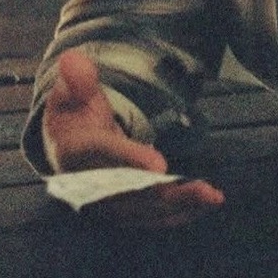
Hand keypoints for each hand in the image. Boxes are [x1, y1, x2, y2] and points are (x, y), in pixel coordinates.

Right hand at [44, 49, 223, 226]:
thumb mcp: (71, 93)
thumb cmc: (73, 115)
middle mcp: (90, 185)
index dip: (131, 159)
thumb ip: (76, 80)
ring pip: (144, 209)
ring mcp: (106, 203)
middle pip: (130, 192)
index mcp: (76, 151)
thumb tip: (73, 60)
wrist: (65, 146)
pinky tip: (205, 205)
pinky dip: (179, 214)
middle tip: (202, 189)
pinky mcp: (122, 212)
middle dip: (167, 192)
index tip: (159, 164)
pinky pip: (151, 217)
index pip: (104, 155)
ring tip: (212, 197)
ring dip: (180, 205)